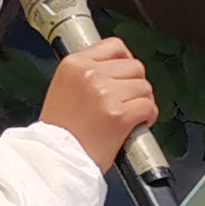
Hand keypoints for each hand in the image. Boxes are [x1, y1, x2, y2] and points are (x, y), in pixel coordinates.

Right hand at [42, 39, 158, 173]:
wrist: (56, 160)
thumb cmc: (59, 132)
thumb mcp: (62, 88)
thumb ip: (87, 74)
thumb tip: (116, 70)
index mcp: (73, 64)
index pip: (114, 46)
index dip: (126, 60)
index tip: (126, 74)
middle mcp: (90, 74)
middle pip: (134, 67)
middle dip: (135, 84)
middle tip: (127, 101)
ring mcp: (106, 94)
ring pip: (145, 87)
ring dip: (143, 101)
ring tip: (131, 114)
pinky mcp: (120, 115)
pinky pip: (149, 107)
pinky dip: (148, 117)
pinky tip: (137, 124)